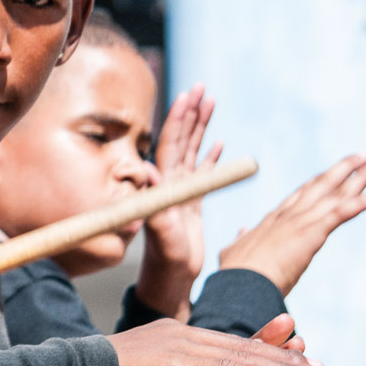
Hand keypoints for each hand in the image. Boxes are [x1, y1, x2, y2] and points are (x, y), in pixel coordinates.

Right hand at [105, 315, 315, 365]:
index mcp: (173, 336)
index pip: (225, 343)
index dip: (259, 351)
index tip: (288, 357)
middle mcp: (182, 335)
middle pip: (240, 345)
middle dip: (280, 357)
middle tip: (314, 365)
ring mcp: (182, 346)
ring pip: (241, 355)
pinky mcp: (181, 363)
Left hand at [136, 85, 221, 320]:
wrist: (168, 279)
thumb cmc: (164, 258)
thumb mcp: (160, 230)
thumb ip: (154, 203)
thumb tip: (146, 169)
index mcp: (164, 184)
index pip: (172, 142)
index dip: (180, 117)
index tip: (190, 94)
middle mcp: (171, 183)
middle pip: (182, 139)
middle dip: (191, 112)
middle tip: (202, 87)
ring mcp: (181, 192)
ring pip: (192, 151)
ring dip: (201, 127)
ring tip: (211, 102)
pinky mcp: (191, 204)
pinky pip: (202, 172)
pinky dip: (210, 155)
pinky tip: (219, 143)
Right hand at [219, 154, 365, 294]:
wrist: (239, 284)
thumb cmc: (236, 274)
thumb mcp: (235, 251)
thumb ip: (241, 239)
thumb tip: (242, 230)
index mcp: (272, 221)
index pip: (300, 195)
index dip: (318, 182)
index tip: (331, 172)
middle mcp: (287, 215)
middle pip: (321, 186)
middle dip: (344, 169)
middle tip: (364, 156)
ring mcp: (299, 222)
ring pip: (334, 194)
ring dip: (359, 178)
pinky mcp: (310, 234)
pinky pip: (339, 215)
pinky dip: (359, 204)